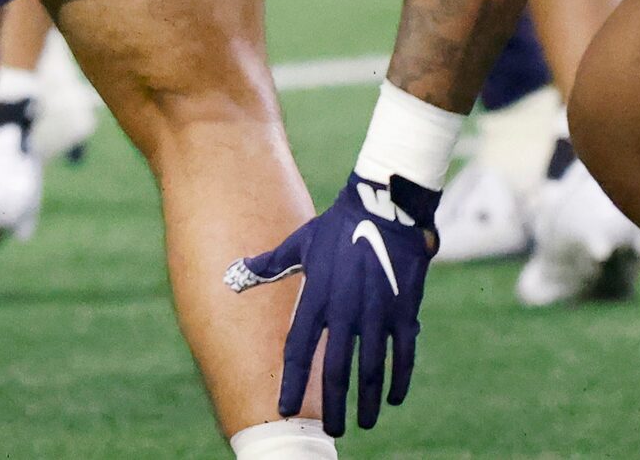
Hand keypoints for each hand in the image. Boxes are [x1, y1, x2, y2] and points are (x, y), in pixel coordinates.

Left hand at [227, 174, 440, 434]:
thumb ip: (270, 264)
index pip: (298, 348)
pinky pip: (403, 354)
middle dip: (332, 404)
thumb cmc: (336, 227)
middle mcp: (345, 310)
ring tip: (363, 423)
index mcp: (316, 296)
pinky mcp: (404, 311)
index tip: (283, 407)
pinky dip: (399, 379)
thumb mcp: (299, 243)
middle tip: (330, 430)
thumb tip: (235, 271)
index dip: (291, 380)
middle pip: (335, 368)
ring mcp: (377, 312)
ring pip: (371, 368)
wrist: (383, 208)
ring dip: (368, 400)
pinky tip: (394, 399)